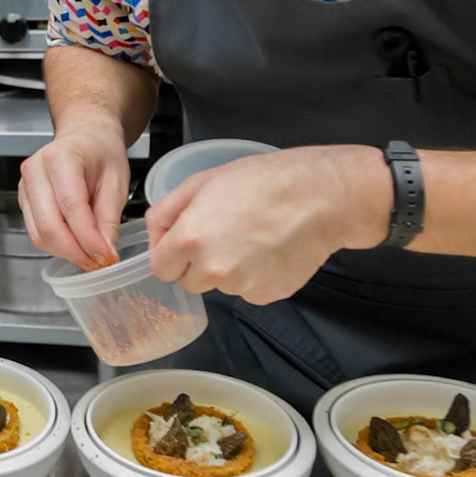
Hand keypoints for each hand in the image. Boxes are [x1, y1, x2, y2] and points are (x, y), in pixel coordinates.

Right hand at [17, 118, 131, 269]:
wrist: (85, 137)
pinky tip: (77, 245)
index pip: (71, 207)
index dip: (88, 238)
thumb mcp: (117, 181)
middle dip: (75, 251)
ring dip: (66, 252)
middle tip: (99, 262)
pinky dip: (57, 245)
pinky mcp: (24, 200)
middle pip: (48, 225)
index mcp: (61, 157)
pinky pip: (36, 231)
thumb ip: (109, 218)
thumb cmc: (101, 152)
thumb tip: (105, 252)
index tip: (106, 257)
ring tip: (90, 256)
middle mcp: (35, 170)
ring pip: (39, 233)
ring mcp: (25, 185)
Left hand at [145, 145, 391, 303]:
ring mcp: (242, 286)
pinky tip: (268, 250)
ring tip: (251, 237)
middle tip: (221, 234)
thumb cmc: (264, 182)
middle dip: (196, 264)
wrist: (320, 198)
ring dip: (227, 269)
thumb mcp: (202, 182)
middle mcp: (213, 270)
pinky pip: (249, 290)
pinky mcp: (268, 294)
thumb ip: (167, 211)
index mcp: (190, 240)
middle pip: (189, 282)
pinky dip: (254, 276)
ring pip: (220, 286)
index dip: (169, 253)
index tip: (182, 241)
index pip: (160, 268)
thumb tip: (154, 234)